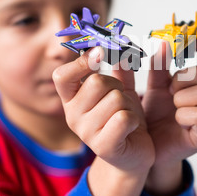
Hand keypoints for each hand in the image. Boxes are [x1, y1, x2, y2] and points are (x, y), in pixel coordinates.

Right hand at [53, 47, 154, 195]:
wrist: (133, 155)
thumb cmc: (123, 119)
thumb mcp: (118, 90)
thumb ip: (116, 68)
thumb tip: (118, 41)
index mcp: (71, 99)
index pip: (62, 76)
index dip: (81, 62)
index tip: (100, 52)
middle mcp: (73, 116)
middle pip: (96, 82)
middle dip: (116, 87)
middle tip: (120, 100)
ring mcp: (86, 133)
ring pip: (115, 99)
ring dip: (129, 105)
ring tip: (125, 117)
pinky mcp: (103, 146)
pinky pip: (123, 118)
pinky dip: (134, 120)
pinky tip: (131, 129)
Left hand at [142, 38, 196, 195]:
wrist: (148, 145)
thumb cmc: (155, 114)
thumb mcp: (154, 85)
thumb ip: (159, 65)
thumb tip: (165, 43)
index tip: (193, 41)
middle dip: (183, 78)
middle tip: (169, 90)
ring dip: (180, 98)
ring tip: (172, 107)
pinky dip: (183, 115)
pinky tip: (177, 121)